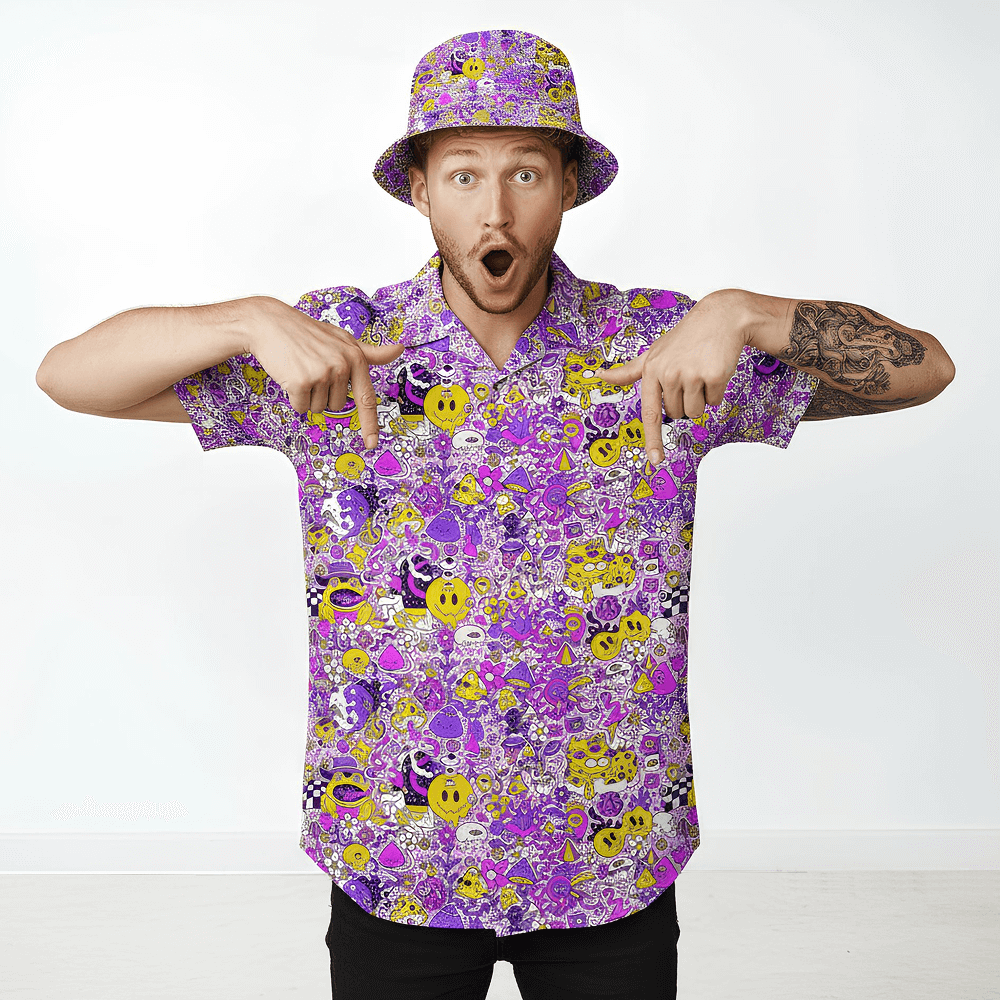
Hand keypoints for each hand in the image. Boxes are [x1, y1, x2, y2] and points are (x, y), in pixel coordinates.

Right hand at [246, 297, 403, 449]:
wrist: (270, 323)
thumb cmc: (308, 333)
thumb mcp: (343, 339)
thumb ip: (370, 352)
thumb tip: (399, 349)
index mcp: (355, 357)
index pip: (367, 398)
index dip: (370, 424)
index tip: (371, 443)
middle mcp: (341, 366)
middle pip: (337, 406)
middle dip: (324, 393)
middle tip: (313, 369)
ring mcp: (322, 374)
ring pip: (319, 408)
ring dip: (308, 395)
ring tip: (301, 370)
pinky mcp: (301, 381)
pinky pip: (301, 407)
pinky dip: (294, 397)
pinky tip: (290, 375)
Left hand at [600, 292, 747, 463]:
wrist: (720, 317)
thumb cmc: (684, 338)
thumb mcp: (653, 353)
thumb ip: (629, 371)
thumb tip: (600, 376)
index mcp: (650, 371)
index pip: (650, 413)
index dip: (653, 439)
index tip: (655, 460)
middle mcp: (668, 374)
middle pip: (677, 414)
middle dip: (685, 401)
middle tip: (689, 375)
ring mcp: (691, 374)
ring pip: (696, 412)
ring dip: (702, 398)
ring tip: (701, 372)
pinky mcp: (713, 375)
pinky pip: (715, 401)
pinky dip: (717, 390)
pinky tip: (715, 369)